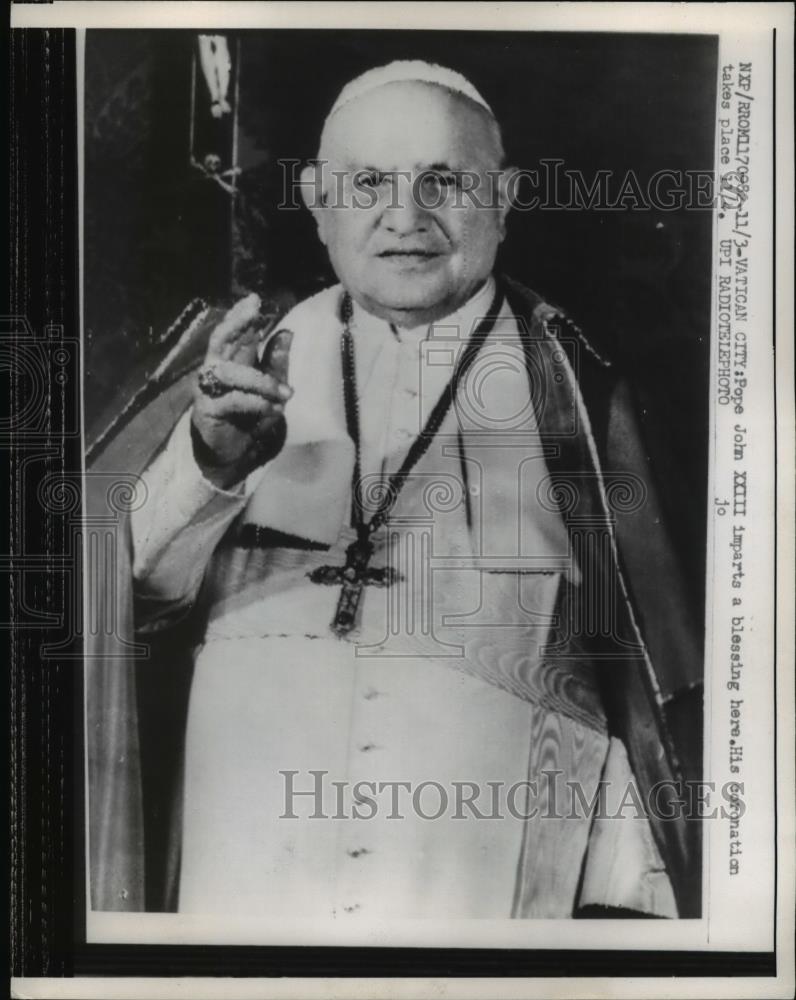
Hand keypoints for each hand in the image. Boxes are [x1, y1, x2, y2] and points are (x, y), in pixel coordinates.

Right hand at [191, 293, 292, 488]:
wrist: (232, 454)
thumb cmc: (248, 419)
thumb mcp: (269, 389)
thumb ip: (275, 363)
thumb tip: (286, 332)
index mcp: (229, 362)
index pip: (233, 333)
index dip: (241, 316)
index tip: (255, 299)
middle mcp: (215, 371)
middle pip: (219, 340)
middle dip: (236, 324)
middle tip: (255, 313)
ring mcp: (207, 390)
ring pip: (229, 372)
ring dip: (261, 381)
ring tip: (287, 393)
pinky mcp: (207, 410)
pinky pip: (233, 400)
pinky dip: (256, 403)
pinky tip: (275, 408)